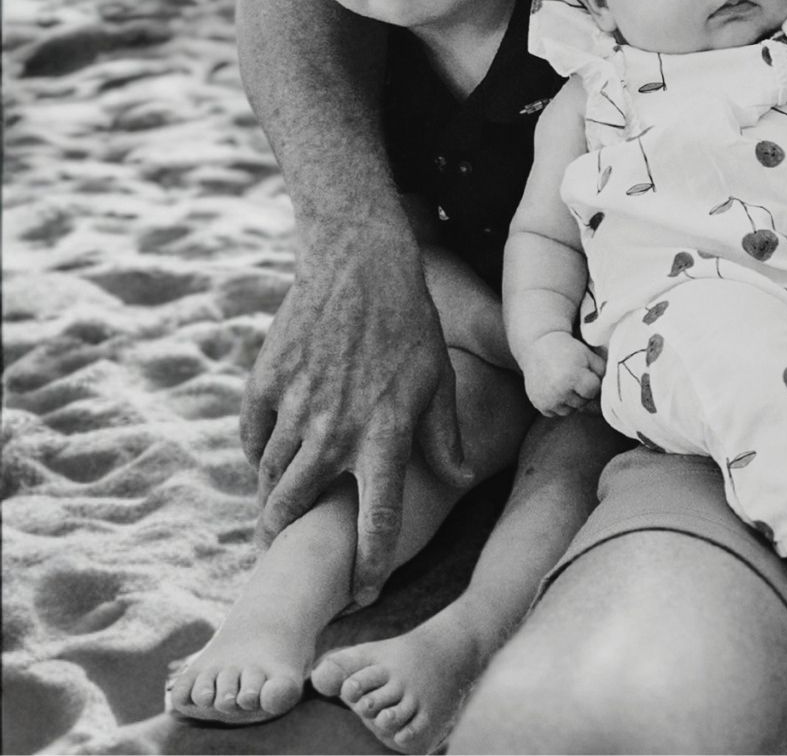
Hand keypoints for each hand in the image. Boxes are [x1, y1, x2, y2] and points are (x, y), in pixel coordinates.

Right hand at [239, 220, 468, 605]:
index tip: (364, 594)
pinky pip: (253, 440)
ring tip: (276, 516)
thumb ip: (444, 436)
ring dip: (271, 502)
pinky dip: (259, 456)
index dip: (369, 565)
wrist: (358, 264)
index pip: (376, 519)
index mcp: (384, 432)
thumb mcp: (437, 377)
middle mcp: (335, 428)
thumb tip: (461, 480)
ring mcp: (295, 407)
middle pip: (296, 510)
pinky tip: (269, 460)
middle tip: (288, 556)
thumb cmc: (409, 323)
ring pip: (270, 479)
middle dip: (288, 542)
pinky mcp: (264, 384)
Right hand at [522, 332, 604, 416]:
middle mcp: (559, 391)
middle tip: (575, 377)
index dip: (592, 382)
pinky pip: (556, 413)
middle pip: (582, 402)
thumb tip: (609, 391)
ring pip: (570, 410)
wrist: (539, 346)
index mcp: (573, 377)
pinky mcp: (540, 405)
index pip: (593, 391)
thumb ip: (602, 372)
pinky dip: (558, 404)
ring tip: (566, 383)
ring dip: (571, 400)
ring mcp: (548, 400)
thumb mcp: (589, 355)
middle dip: (583, 392)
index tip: (586, 374)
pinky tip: (556, 389)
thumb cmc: (568, 350)